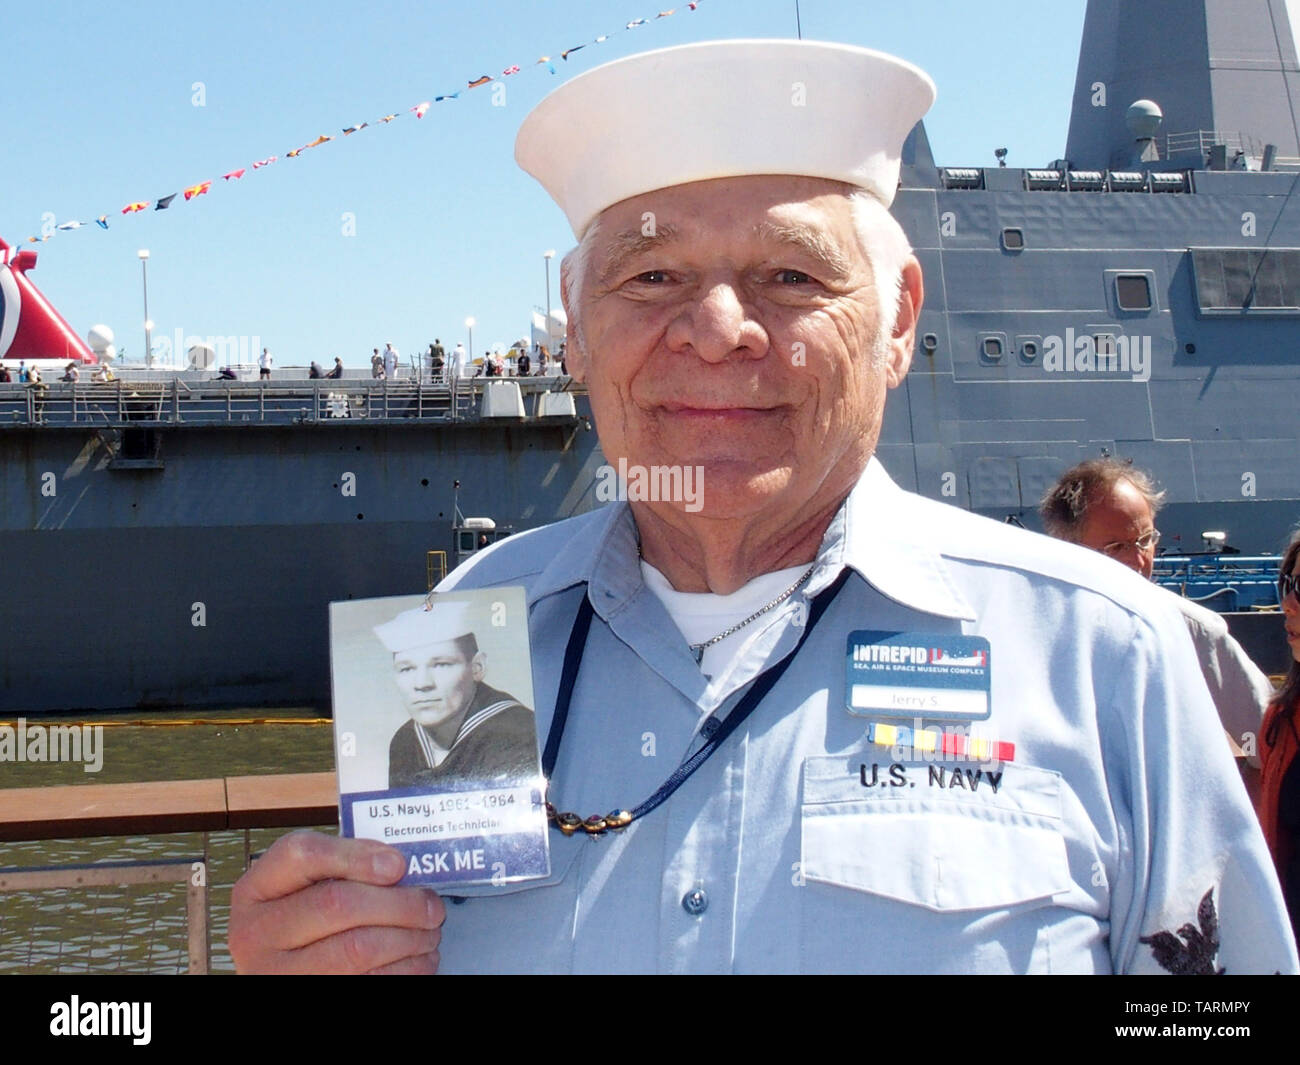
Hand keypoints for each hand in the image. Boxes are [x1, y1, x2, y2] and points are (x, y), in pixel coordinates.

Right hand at [229, 831, 444, 973]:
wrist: (277, 977)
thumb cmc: (300, 922)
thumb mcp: (303, 887)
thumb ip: (342, 868)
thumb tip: (398, 866)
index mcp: (256, 890)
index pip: (301, 855)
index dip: (355, 855)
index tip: (398, 864)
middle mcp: (256, 933)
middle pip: (338, 904)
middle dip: (398, 903)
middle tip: (431, 906)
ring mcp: (277, 974)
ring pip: (357, 950)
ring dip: (408, 940)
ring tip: (429, 932)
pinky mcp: (310, 997)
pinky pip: (368, 983)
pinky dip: (405, 970)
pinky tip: (418, 960)